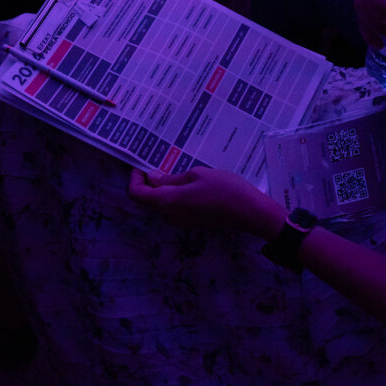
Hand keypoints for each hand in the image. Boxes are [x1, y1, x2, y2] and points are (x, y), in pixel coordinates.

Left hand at [127, 168, 284, 239]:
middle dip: (149, 182)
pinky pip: (175, 208)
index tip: (142, 166)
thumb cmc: (225, 189)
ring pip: (162, 203)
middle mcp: (170, 215)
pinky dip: (175, 194)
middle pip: (148, 200)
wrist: (251, 213)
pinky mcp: (193, 222)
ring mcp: (182, 221)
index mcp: (167, 202)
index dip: (135, 180)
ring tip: (178, 169)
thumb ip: (172, 178)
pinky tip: (189, 182)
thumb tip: (153, 178)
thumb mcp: (197, 175)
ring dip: (164, 188)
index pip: (137, 194)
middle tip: (160, 163)